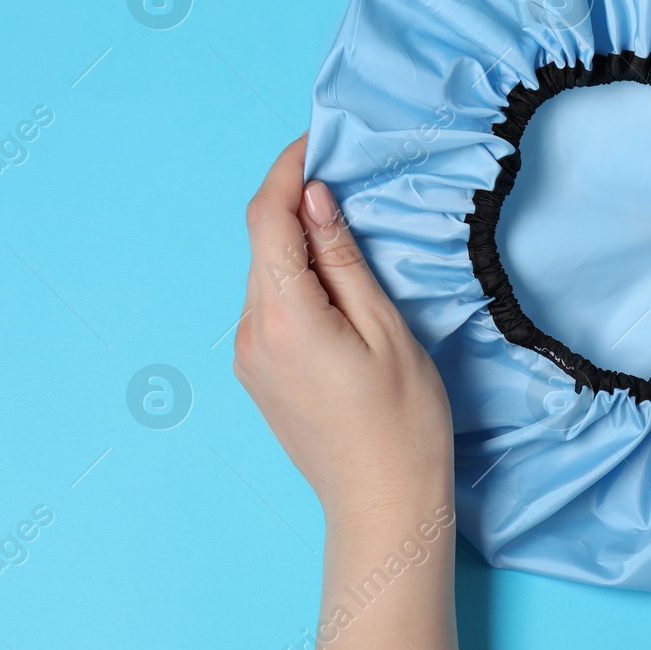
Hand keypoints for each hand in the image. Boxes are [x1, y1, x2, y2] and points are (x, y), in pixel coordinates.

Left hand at [233, 135, 453, 528]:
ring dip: (298, 243)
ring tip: (351, 233)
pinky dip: (296, 279)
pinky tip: (335, 284)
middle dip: (296, 202)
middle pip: (261, 242)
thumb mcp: (386, 330)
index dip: (288, 170)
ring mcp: (248, 358)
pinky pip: (269, 306)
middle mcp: (250, 334)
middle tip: (348, 178)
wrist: (382, 507)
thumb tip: (313, 199)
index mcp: (282, 318)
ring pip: (265, 273)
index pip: (266, 218)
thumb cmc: (402, 423)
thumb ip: (343, 260)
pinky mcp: (258, 374)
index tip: (319, 142)